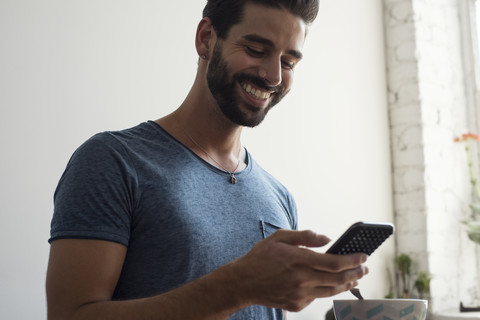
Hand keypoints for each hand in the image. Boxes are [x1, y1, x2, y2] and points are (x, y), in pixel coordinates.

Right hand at [229, 229, 368, 311]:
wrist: (243, 282)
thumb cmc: (261, 257)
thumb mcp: (279, 238)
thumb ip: (305, 236)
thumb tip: (327, 238)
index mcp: (299, 260)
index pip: (334, 262)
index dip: (352, 260)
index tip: (363, 257)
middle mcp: (302, 279)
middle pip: (338, 279)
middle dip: (356, 273)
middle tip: (365, 268)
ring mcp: (300, 294)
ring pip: (331, 291)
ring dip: (347, 284)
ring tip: (355, 279)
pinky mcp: (297, 304)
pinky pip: (317, 297)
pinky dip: (326, 290)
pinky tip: (330, 285)